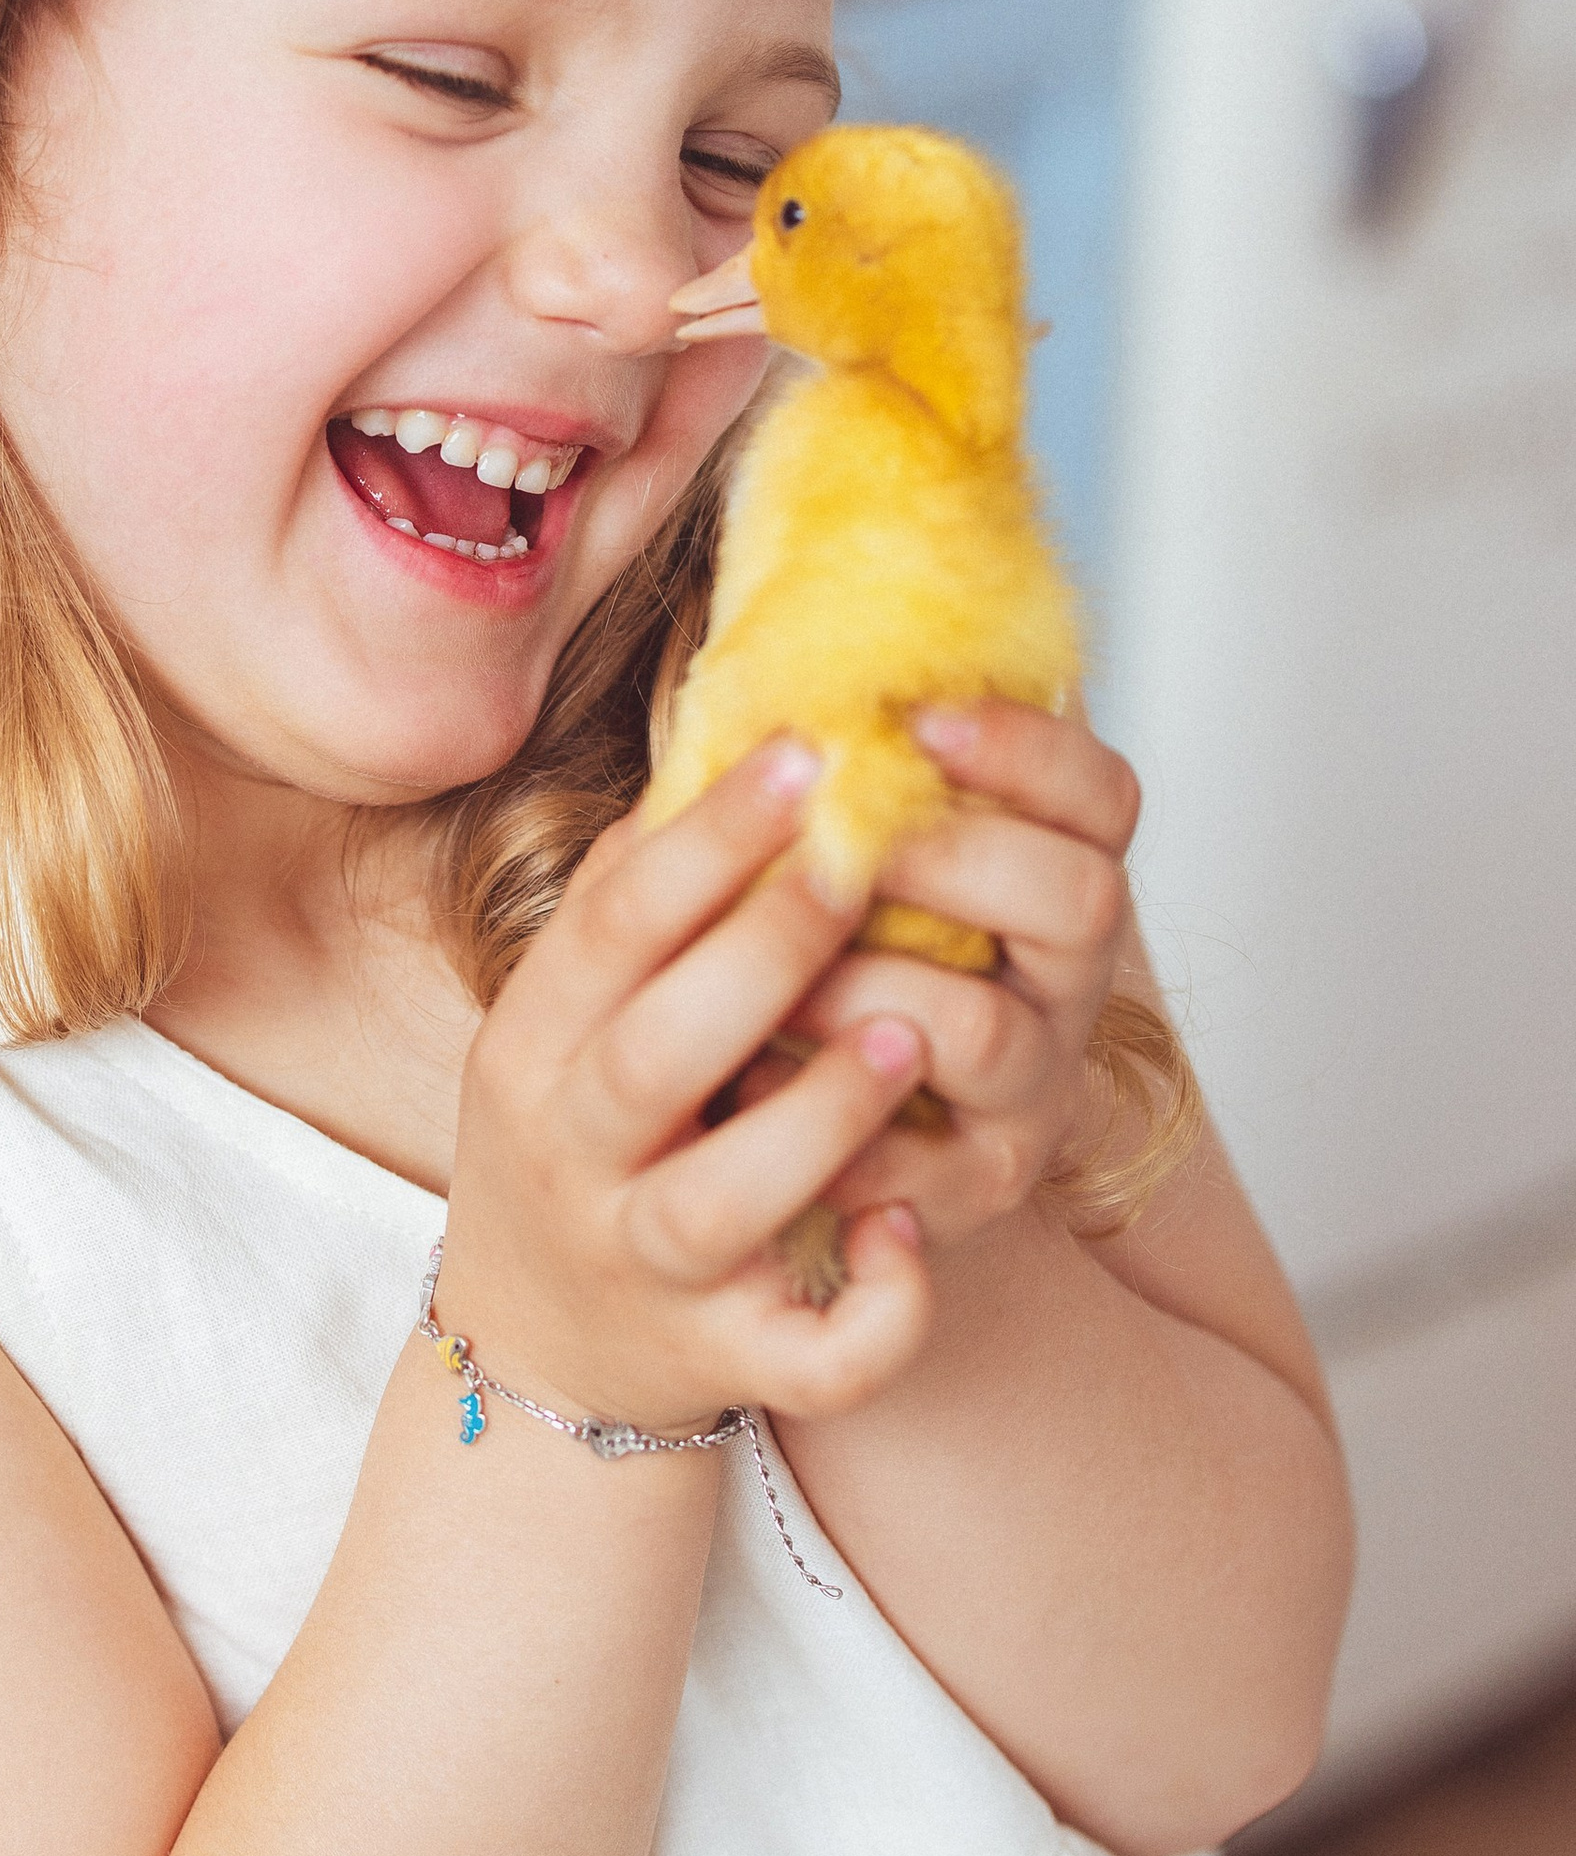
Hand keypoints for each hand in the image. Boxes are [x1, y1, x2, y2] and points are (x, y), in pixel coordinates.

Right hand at [444, 740, 938, 1435]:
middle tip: (861, 863)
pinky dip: (871, 1311)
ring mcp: (645, 1266)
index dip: (706, 839)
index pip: (611, 926)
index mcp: (534, 1046)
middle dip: (762, 953)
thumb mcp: (564, 1019)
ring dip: (816, 1120)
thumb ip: (633, 900)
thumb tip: (725, 734)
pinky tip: (911, 1233)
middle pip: (656, 1054)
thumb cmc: (582, 1140)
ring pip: (721, 1204)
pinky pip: (807, 1358)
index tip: (807, 753)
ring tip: (908, 1037)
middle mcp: (573, 1157)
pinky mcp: (723, 1360)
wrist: (537, 1352)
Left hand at [782, 700, 1137, 1247]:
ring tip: (772, 982)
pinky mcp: (973, 1189)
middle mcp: (1067, 982)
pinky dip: (832, 1125)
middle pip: (1084, 898)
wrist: (787, 1134)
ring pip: (989, 1032)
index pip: (1103, 794)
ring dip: (864, 990)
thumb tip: (769, 666)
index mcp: (1050, 878)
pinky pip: (922, 1164)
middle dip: (949, 860)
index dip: (1027, 748)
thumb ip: (832, 777)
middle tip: (840, 852)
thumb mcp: (832, 855)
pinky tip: (753, 1090)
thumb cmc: (811, 960)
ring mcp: (1033, 1090)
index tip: (918, 719)